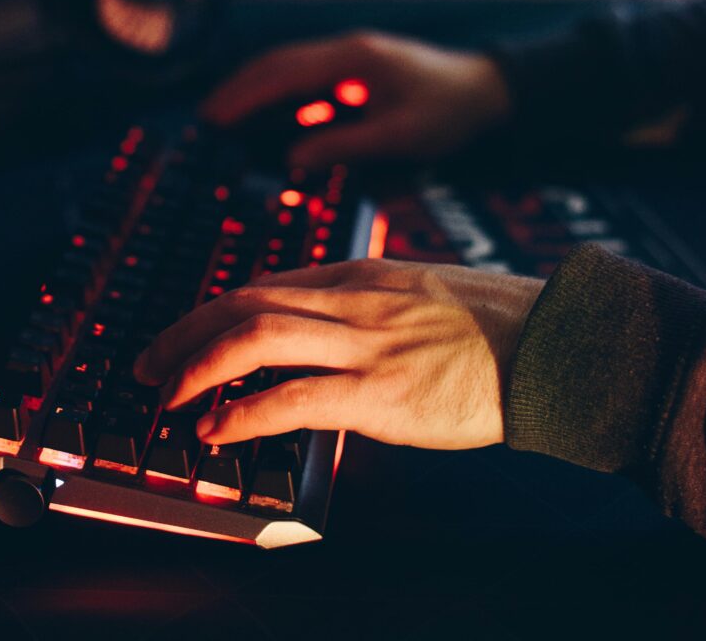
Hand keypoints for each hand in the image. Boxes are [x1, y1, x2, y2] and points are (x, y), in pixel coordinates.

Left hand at [134, 260, 542, 448]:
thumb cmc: (494, 327)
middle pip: (244, 302)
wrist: (557, 346)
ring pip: (254, 338)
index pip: (267, 284)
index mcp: (361, 275)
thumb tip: (326, 331)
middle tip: (148, 363)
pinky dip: (243, 412)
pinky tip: (216, 430)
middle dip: (184, 332)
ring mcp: (365, 344)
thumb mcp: (421, 293)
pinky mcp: (380, 393)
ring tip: (166, 396)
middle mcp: (353, 300)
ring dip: (196, 365)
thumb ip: (368, 305)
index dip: (214, 312)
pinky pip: (292, 398)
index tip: (187, 335)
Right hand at [201, 31, 510, 169]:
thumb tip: (292, 160)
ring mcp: (349, 62)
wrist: (486, 95)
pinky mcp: (355, 77)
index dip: (246, 95)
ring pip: (289, 72)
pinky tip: (269, 124)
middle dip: (240, 90)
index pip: (284, 73)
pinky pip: (308, 85)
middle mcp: (345, 53)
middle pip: (278, 65)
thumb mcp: (399, 135)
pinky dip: (282, 102)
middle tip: (207, 119)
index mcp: (352, 59)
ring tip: (225, 119)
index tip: (215, 117)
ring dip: (257, 93)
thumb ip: (345, 145)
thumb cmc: (449, 112)